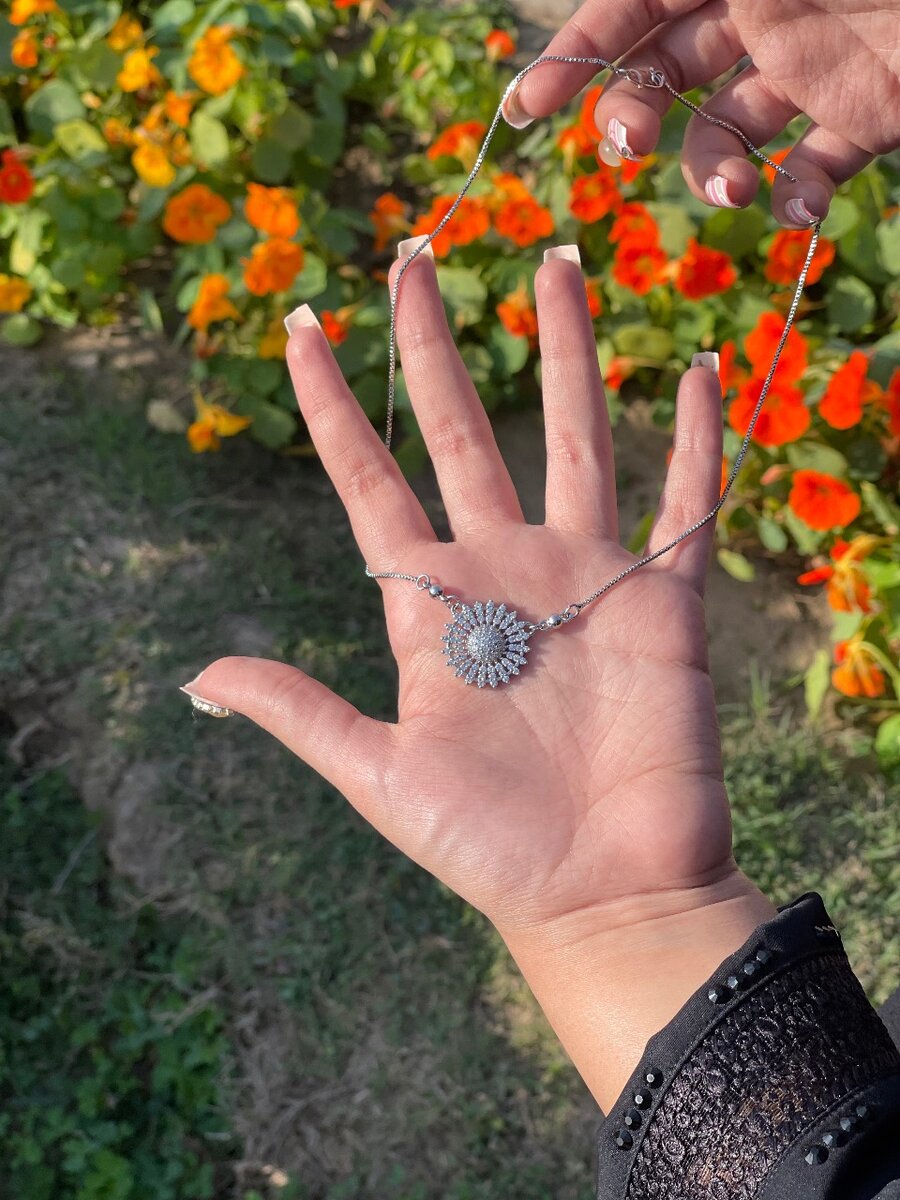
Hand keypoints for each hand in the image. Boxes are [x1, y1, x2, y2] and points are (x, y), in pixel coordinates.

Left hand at [184, 244, 776, 1108]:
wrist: (601, 891)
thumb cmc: (489, 847)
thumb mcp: (379, 776)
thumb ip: (301, 712)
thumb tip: (201, 679)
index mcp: (432, 604)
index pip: (371, 479)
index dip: (333, 405)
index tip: (299, 328)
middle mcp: (505, 569)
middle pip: (465, 428)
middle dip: (435, 344)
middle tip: (415, 256)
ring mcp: (587, 576)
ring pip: (577, 433)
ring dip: (568, 349)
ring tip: (556, 263)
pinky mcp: (664, 601)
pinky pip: (685, 501)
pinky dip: (698, 439)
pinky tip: (699, 369)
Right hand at [503, 0, 899, 225]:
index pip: (632, 4)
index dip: (577, 51)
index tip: (529, 105)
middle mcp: (766, 8)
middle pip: (665, 71)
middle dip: (630, 114)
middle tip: (622, 148)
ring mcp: (815, 67)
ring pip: (726, 133)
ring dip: (709, 173)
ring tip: (732, 194)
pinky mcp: (865, 118)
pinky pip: (811, 167)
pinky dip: (796, 199)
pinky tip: (800, 208)